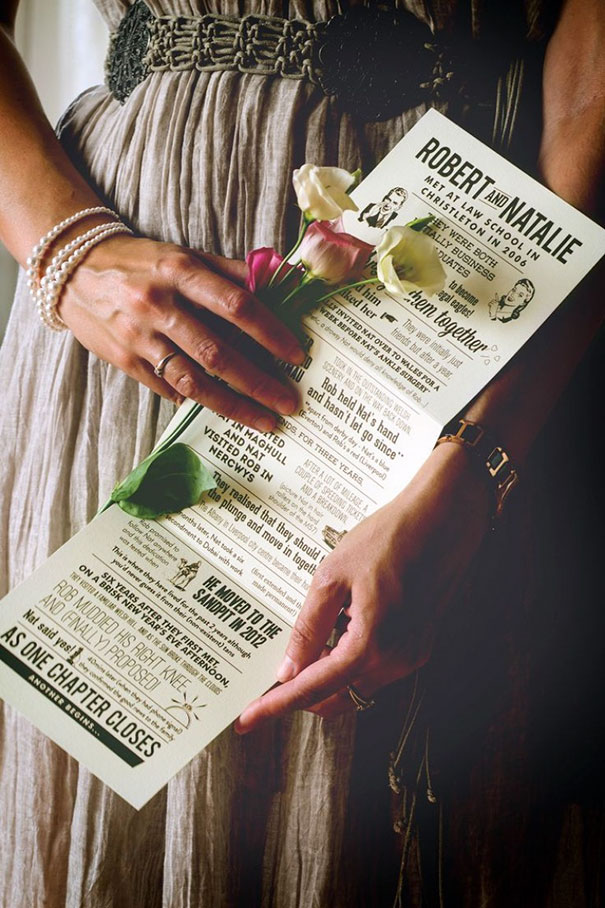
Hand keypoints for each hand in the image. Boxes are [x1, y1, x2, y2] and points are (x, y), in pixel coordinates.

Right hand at [58, 234, 305, 431]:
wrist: (74, 269)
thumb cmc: (141, 262)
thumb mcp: (184, 255)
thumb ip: (230, 271)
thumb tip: (279, 281)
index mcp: (181, 272)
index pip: (236, 306)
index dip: (271, 333)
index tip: (297, 355)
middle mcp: (160, 305)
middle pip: (218, 353)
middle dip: (259, 382)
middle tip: (289, 403)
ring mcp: (140, 337)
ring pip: (193, 381)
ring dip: (233, 406)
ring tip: (264, 421)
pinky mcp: (124, 360)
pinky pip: (167, 388)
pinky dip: (196, 402)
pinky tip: (222, 413)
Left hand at [235, 444, 490, 730]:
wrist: (444, 518)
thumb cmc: (389, 538)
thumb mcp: (334, 575)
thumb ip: (309, 626)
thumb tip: (288, 668)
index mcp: (370, 645)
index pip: (314, 689)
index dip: (277, 706)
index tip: (247, 720)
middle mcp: (396, 661)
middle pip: (338, 697)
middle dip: (303, 693)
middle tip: (271, 677)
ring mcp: (412, 655)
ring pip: (358, 687)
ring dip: (329, 676)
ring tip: (309, 639)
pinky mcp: (420, 645)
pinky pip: (377, 670)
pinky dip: (351, 662)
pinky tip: (340, 628)